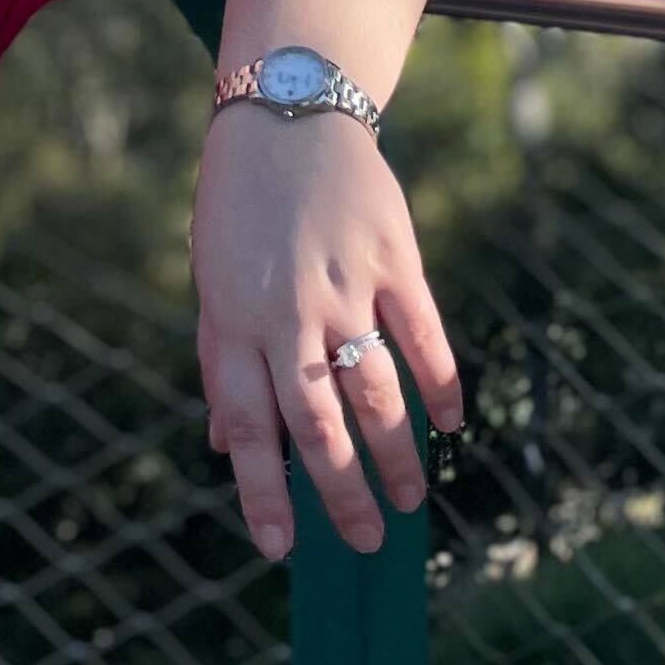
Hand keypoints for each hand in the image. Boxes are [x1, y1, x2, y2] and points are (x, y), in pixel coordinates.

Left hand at [190, 106, 462, 560]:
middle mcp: (287, 313)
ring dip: (397, 454)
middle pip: (318, 425)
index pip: (246, 428)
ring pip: (377, 391)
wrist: (286, 114)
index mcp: (233, 323)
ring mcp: (345, 286)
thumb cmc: (240, 210)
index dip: (260, 492)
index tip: (278, 550)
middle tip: (365, 541)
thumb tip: (227, 445)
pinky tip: (451, 423)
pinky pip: (424, 336)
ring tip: (408, 500)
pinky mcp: (394, 259)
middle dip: (342, 494)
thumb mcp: (213, 283)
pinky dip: (441, 385)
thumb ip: (223, 363)